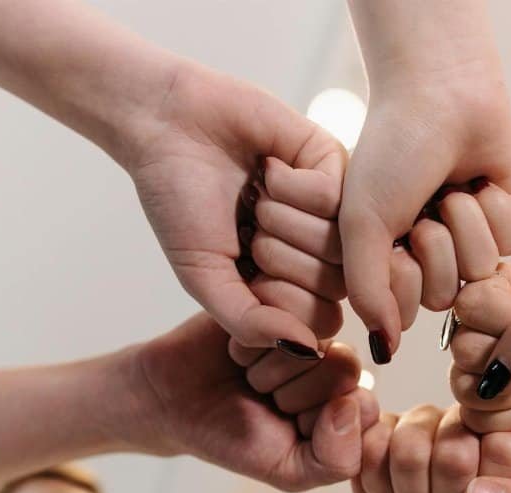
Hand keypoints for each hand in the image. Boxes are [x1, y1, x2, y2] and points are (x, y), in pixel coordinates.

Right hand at [116, 313, 377, 491]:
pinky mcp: (276, 296)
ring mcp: (307, 323)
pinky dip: (251, 342)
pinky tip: (234, 349)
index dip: (319, 422)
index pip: (364, 406)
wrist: (170, 401)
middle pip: (343, 370)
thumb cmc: (231, 437)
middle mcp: (335, 357)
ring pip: (314, 343)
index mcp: (349, 398)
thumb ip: (335, 460)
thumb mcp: (288, 470)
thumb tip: (352, 404)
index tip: (286, 427)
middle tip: (259, 397)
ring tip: (246, 374)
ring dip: (267, 368)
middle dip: (291, 394)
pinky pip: (281, 316)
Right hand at [130, 62, 348, 354]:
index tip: (244, 272)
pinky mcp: (336, 164)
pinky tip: (268, 169)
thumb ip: (249, 322)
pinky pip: (338, 198)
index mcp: (289, 284)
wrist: (168, 124)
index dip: (280, 303)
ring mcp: (332, 209)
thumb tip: (306, 350)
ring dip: (283, 221)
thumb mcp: (204, 277)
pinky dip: (293, 188)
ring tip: (254, 196)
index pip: (320, 323)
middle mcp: (317, 251)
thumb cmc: (180, 202)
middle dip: (278, 258)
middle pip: (335, 287)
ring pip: (341, 245)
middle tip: (247, 226)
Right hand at [339, 59, 510, 362]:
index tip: (394, 238)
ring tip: (451, 186)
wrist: (440, 91)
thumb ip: (367, 292)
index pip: (403, 309)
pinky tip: (478, 179)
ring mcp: (464, 238)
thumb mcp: (363, 223)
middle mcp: (422, 254)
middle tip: (425, 204)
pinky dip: (494, 209)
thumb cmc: (391, 150)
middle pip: (445, 293)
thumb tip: (384, 350)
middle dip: (437, 245)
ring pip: (481, 270)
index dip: (402, 277)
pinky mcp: (502, 219)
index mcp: (383, 256)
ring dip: (466, 223)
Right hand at [352, 404, 510, 492]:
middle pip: (454, 444)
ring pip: (408, 444)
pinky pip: (369, 443)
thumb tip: (482, 490)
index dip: (487, 488)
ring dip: (411, 491)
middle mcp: (470, 420)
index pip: (505, 445)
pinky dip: (377, 484)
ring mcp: (422, 421)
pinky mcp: (378, 430)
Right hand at [450, 261, 510, 454]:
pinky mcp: (486, 404)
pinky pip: (470, 415)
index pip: (472, 301)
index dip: (502, 325)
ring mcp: (484, 365)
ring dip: (508, 395)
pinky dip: (505, 419)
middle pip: (461, 343)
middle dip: (506, 363)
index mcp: (508, 286)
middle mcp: (488, 323)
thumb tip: (492, 371)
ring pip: (460, 381)